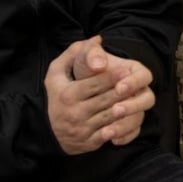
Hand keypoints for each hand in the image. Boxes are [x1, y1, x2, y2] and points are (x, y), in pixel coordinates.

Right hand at [45, 37, 155, 154]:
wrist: (46, 131)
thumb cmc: (57, 95)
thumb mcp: (56, 72)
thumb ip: (74, 53)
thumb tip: (97, 39)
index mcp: (67, 95)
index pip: (93, 84)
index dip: (111, 77)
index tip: (126, 70)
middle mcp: (74, 113)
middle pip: (104, 100)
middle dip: (121, 91)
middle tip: (135, 83)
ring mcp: (82, 129)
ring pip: (109, 117)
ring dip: (125, 108)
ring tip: (136, 99)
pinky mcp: (89, 142)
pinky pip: (109, 134)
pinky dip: (121, 127)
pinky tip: (130, 117)